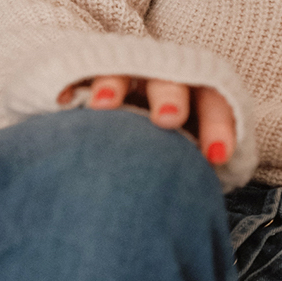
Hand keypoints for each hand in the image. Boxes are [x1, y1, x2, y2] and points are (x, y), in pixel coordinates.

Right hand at [59, 74, 237, 165]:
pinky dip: (69, 86)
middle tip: (167, 120)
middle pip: (169, 81)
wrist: (116, 115)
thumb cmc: (166, 144)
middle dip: (170, 98)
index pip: (213, 103)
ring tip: (103, 105)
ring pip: (121, 73)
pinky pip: (77, 76)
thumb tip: (205, 207)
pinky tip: (62, 101)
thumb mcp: (188, 150)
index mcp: (194, 95)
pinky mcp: (86, 75)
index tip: (216, 156)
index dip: (218, 125)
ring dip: (114, 86)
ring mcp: (122, 74)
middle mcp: (159, 79)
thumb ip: (197, 167)